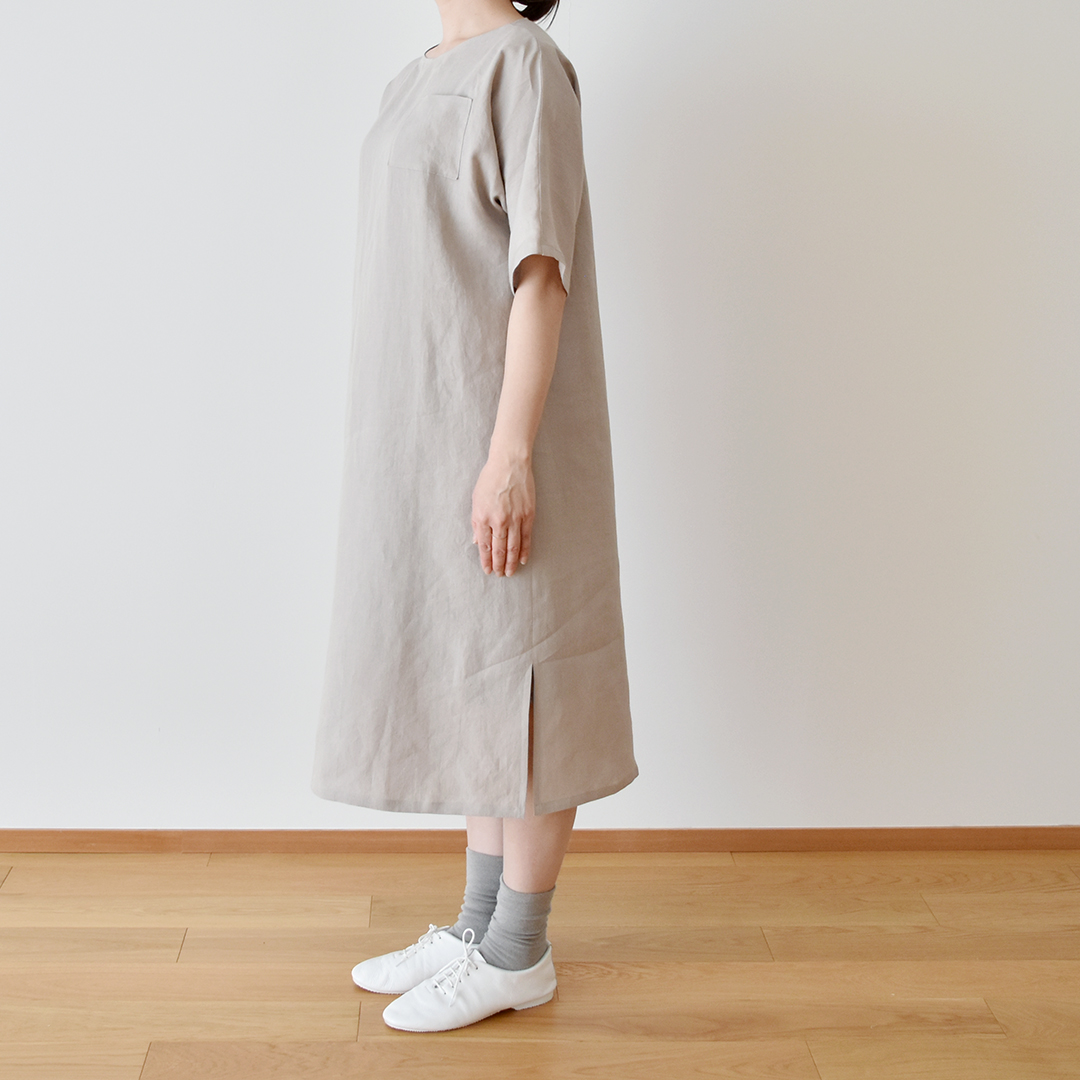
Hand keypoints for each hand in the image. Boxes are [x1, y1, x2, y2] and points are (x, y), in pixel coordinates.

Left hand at [471, 452, 533, 576]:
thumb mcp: (476, 499)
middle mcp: (498, 520)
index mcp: (483, 517)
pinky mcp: (528, 515)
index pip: (485, 545)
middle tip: (499, 575)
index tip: (487, 570)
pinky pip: (526, 537)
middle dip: (498, 565)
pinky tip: (522, 560)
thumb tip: (477, 541)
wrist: (509, 463)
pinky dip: (524, 550)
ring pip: (512, 547)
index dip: (486, 560)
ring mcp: (515, 518)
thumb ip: (477, 522)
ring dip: (510, 562)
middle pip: (498, 549)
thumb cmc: (490, 479)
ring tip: (509, 572)